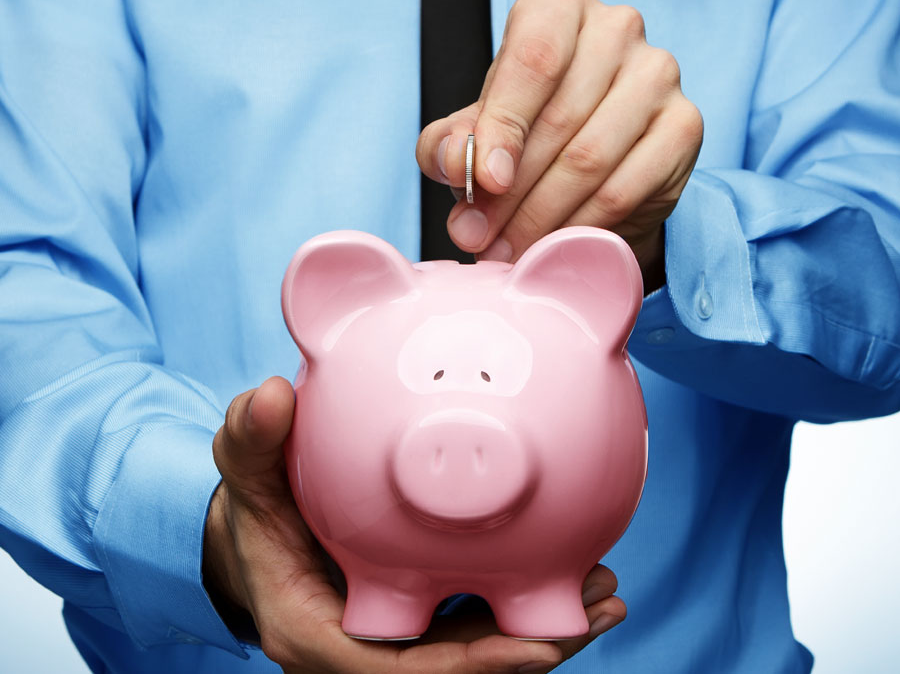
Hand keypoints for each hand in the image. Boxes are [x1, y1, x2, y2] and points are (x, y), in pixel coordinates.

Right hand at [203, 376, 625, 672]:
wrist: (265, 534)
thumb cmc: (257, 514)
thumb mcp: (246, 478)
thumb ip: (251, 442)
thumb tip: (270, 396)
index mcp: (319, 636)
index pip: (400, 672)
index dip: (469, 667)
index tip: (533, 647)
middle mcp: (365, 651)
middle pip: (459, 670)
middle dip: (533, 647)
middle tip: (600, 604)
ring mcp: (398, 639)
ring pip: (478, 649)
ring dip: (546, 628)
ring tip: (606, 589)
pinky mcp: (420, 617)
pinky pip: (478, 622)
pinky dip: (524, 604)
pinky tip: (573, 567)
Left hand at [417, 0, 702, 292]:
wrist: (597, 164)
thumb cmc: (529, 134)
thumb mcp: (477, 135)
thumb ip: (449, 144)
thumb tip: (453, 164)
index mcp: (558, 13)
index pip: (533, 59)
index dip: (503, 126)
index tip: (485, 182)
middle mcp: (615, 30)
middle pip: (559, 120)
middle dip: (511, 194)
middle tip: (481, 238)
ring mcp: (657, 75)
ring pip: (590, 160)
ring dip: (541, 217)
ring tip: (509, 251)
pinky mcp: (683, 126)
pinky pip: (624, 190)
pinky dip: (581, 226)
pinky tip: (555, 245)